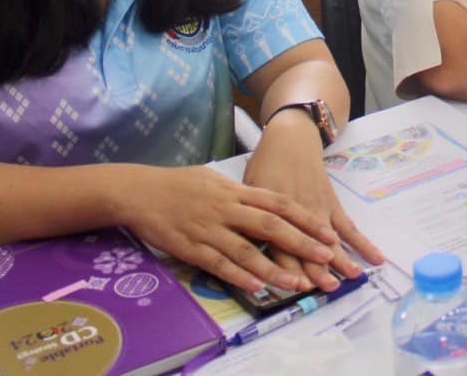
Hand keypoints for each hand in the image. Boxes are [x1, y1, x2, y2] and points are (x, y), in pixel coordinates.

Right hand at [114, 164, 340, 295]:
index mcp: (235, 191)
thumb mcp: (214, 179)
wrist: (139, 191)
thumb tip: (263, 199)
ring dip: (274, 268)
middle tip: (326, 257)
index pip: (278, 204)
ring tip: (298, 283)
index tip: (327, 231)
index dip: (305, 218)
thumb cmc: (179, 184)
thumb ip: (240, 192)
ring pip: (247, 250)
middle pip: (270, 226)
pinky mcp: (191, 247)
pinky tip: (257, 287)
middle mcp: (227, 209)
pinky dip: (239, 276)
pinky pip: (218, 264)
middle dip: (301, 242)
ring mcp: (209, 229)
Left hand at [243, 111, 383, 291]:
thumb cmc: (264, 169)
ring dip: (342, 259)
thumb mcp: (250, 195)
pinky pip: (349, 227)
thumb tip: (246, 256)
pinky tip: (375, 258)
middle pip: (309, 247)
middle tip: (329, 288)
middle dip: (319, 268)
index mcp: (273, 217)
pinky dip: (362, 243)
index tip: (299, 287)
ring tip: (353, 278)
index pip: (281, 249)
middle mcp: (297, 217)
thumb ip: (251, 225)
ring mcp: (318, 211)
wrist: (290, 140)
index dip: (289, 268)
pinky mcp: (333, 205)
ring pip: (330, 238)